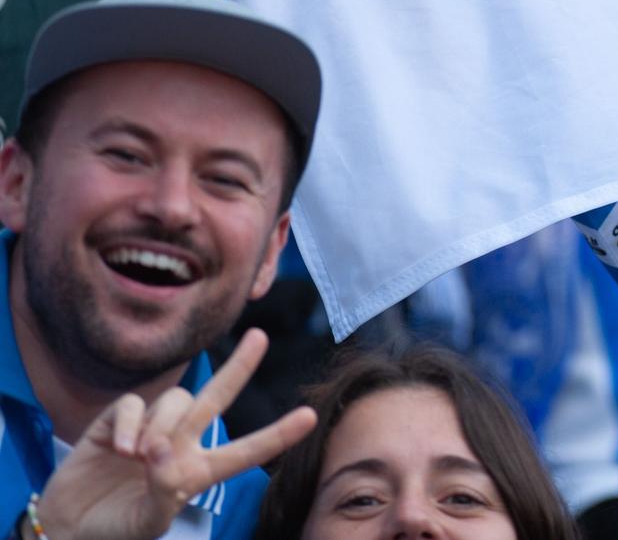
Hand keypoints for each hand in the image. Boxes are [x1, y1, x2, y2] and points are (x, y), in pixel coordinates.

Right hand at [37, 330, 315, 539]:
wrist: (68, 527)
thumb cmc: (116, 528)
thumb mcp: (148, 521)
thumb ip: (165, 490)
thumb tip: (164, 451)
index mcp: (198, 472)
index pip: (245, 452)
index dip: (276, 435)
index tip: (310, 416)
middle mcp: (181, 444)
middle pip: (217, 398)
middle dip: (239, 367)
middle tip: (260, 336)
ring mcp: (150, 429)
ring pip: (175, 401)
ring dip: (160, 425)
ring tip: (136, 457)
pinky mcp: (117, 420)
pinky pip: (133, 404)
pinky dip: (127, 423)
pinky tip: (114, 448)